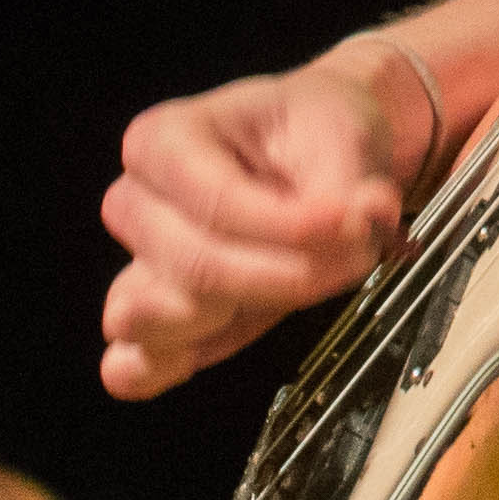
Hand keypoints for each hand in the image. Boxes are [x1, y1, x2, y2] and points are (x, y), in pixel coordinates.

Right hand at [96, 50, 416, 399]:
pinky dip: (165, 368)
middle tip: (356, 255)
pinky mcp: (153, 321)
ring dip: (234, 317)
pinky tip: (207, 353)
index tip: (355, 227)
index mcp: (162, 141)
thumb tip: (366, 216)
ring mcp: (137, 265)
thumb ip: (347, 182)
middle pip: (197, 266)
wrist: (314, 157)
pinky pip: (132, 364)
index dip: (291, 228)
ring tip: (295, 287)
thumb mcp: (340, 131)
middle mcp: (136, 202)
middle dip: (289, 275)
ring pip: (158, 317)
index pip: (218, 203)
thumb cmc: (310, 134)